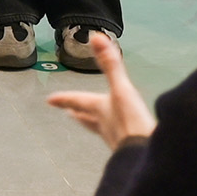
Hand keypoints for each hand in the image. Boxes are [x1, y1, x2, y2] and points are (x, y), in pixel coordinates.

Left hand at [43, 32, 156, 150]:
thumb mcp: (121, 90)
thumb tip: (96, 37)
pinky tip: (123, 139)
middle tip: (68, 114)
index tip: (50, 100)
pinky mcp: (130, 151)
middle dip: (78, 114)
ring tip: (92, 123)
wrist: (146, 157)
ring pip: (101, 130)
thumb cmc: (131, 123)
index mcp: (100, 110)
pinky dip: (117, 136)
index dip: (65, 98)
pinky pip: (120, 141)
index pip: (78, 101)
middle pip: (87, 119)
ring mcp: (117, 140)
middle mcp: (105, 126)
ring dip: (95, 125)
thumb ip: (111, 65)